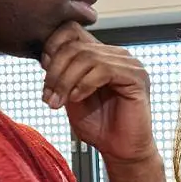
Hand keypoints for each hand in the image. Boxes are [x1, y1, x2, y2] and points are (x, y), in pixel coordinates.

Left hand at [41, 24, 155, 162]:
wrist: (119, 151)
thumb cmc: (98, 126)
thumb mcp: (69, 96)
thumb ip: (61, 74)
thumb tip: (44, 56)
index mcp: (100, 55)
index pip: (72, 30)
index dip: (53, 47)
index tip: (43, 73)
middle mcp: (116, 55)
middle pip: (76, 45)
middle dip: (55, 71)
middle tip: (47, 96)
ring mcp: (128, 64)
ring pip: (87, 56)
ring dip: (66, 80)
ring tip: (58, 101)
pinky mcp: (136, 77)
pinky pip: (104, 69)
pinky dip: (84, 84)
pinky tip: (77, 99)